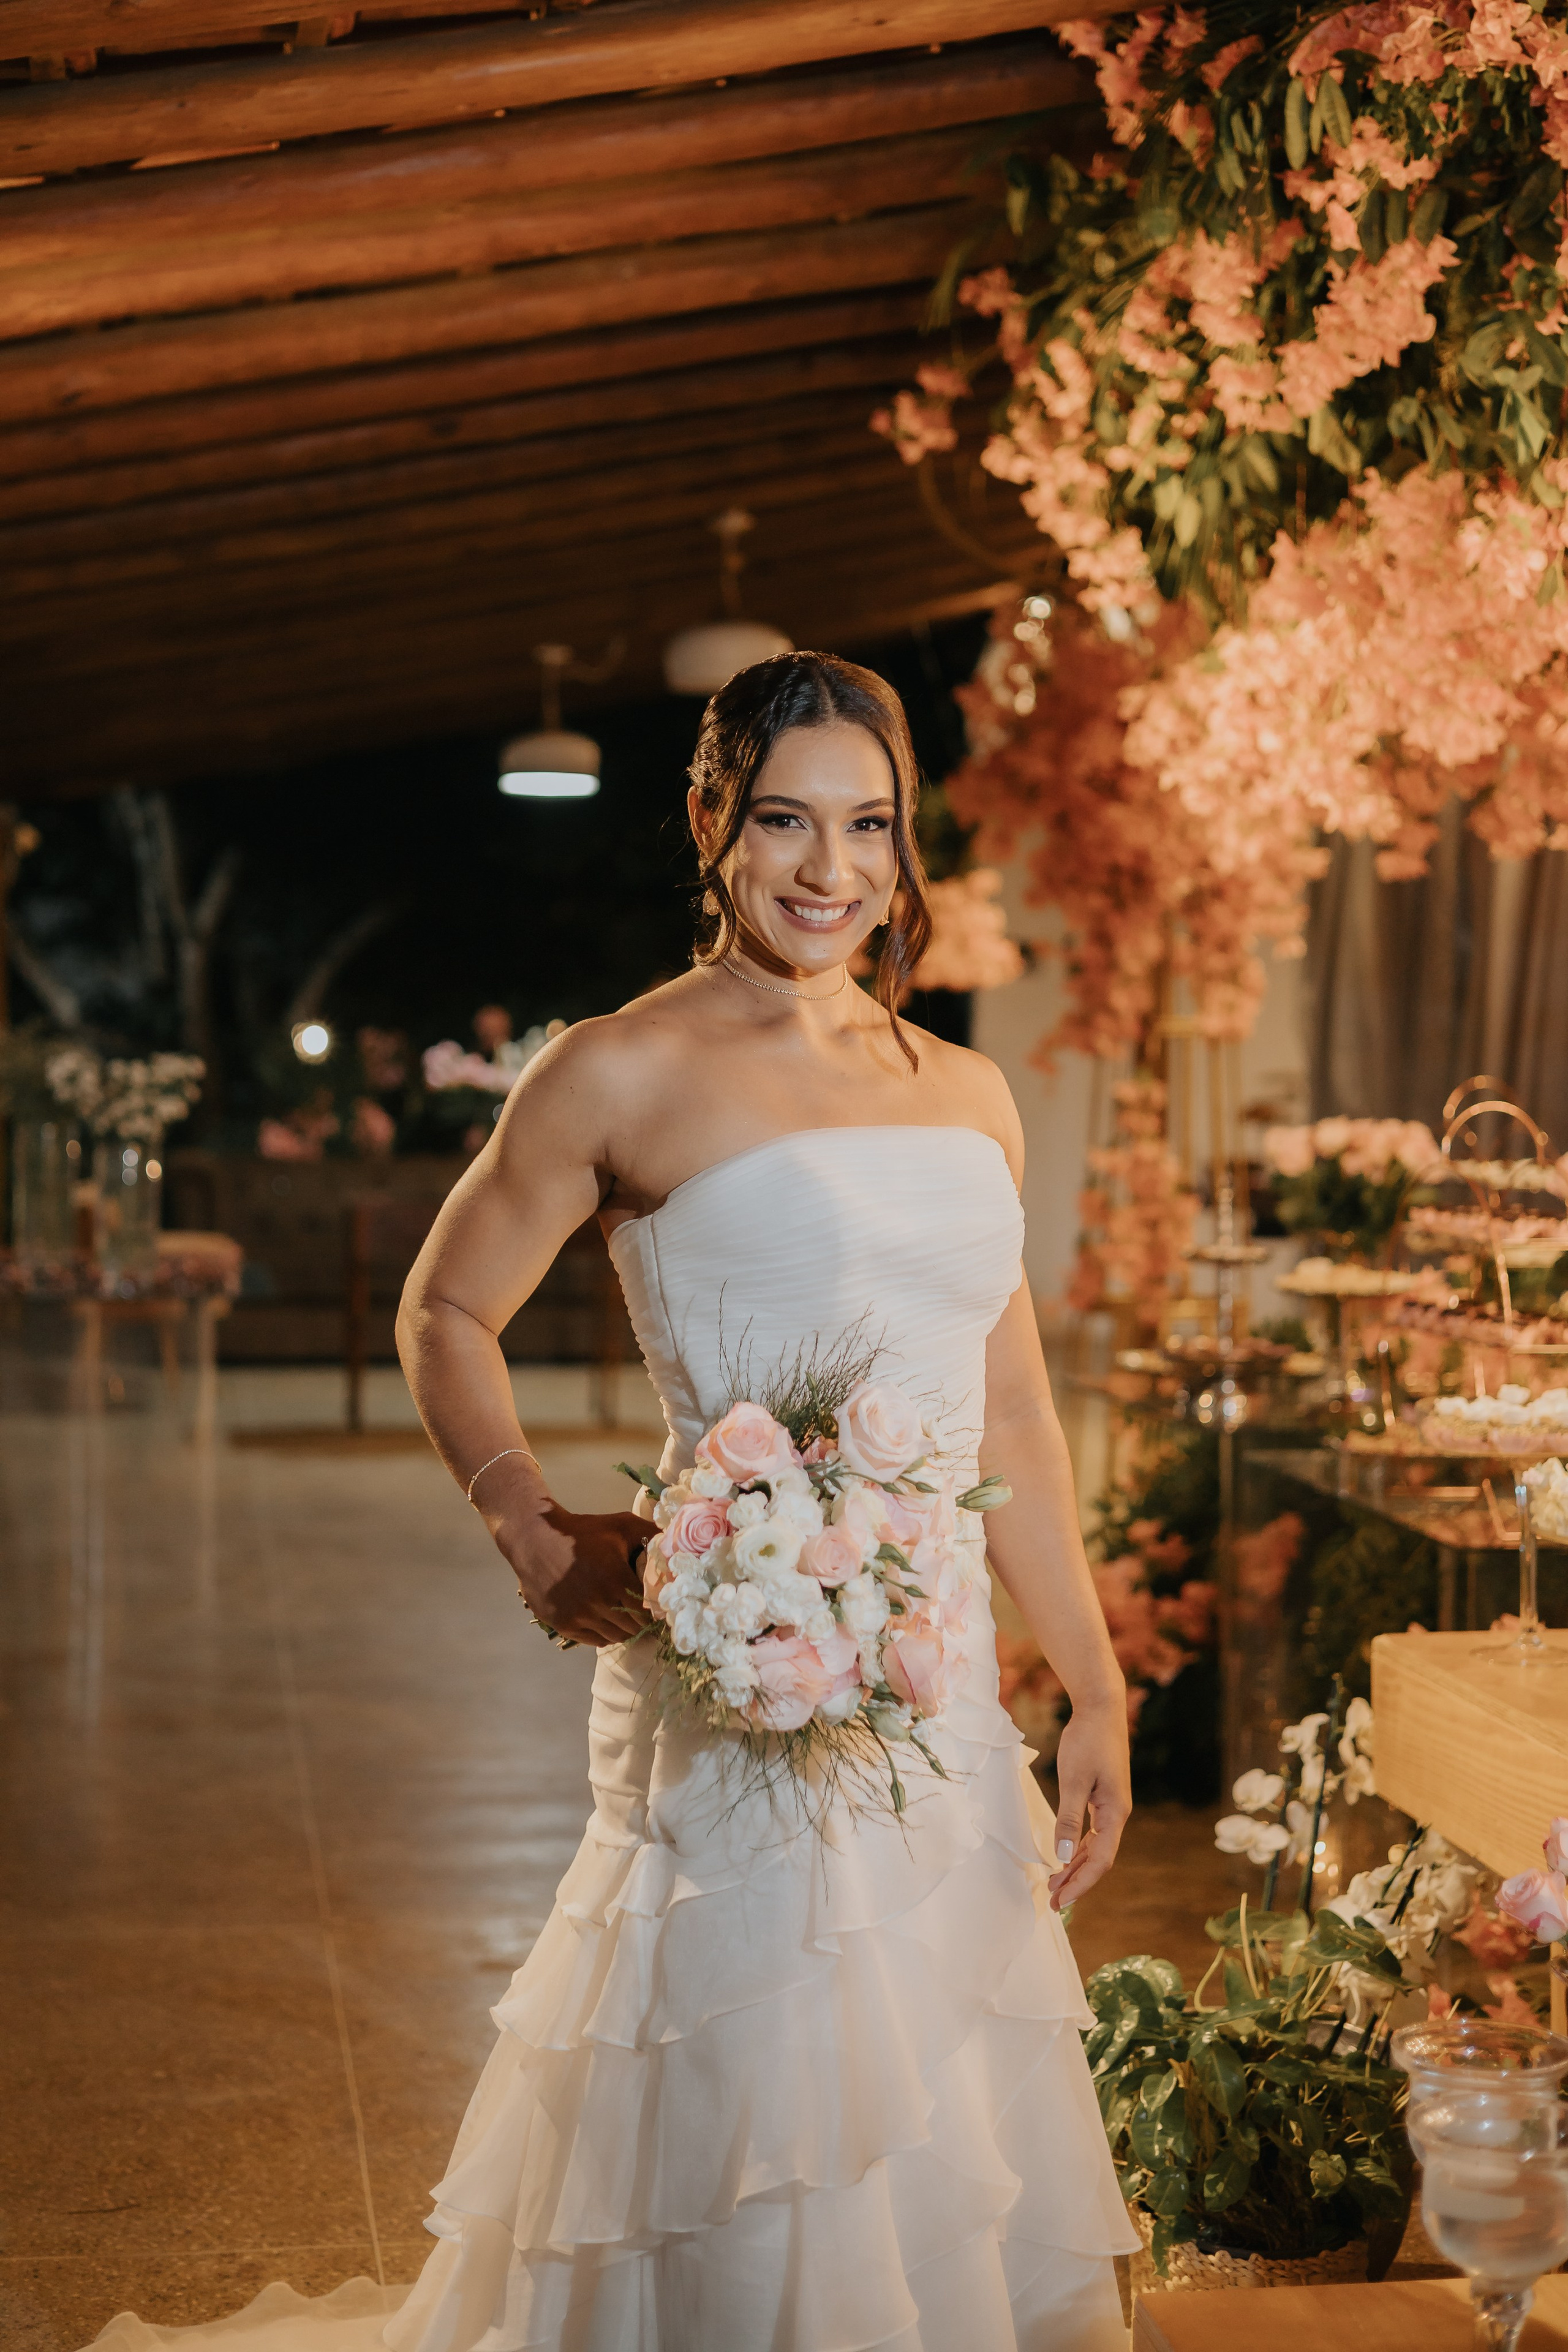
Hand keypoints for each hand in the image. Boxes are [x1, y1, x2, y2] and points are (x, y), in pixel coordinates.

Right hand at [483, 1476, 652, 1645]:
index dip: (655, 1611)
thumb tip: (678, 1544)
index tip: (658, 1606)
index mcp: (616, 1579)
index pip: (647, 1612)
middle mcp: (598, 1603)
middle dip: (642, 1622)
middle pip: (633, 1628)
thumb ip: (652, 1533)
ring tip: (625, 1617)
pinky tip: (605, 1619)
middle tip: (644, 1613)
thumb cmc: (583, 1531)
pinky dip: (603, 1634)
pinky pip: (593, 1640)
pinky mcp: (562, 1624)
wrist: (536, 1538)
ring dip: (623, 1629)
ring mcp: (578, 1616)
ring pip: (614, 1637)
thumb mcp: (621, 1525)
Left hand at [1047, 1696, 1130, 1911]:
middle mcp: (1117, 1814)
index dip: (1080, 1884)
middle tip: (1052, 1901)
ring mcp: (1112, 1806)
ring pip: (1096, 1847)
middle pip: (1099, 1859)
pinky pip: (1093, 1832)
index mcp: (1115, 1814)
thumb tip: (1061, 1857)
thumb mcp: (1074, 1780)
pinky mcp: (1103, 1797)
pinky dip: (1078, 1848)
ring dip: (1076, 1866)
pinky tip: (1066, 1856)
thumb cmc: (1087, 1740)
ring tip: (1055, 1884)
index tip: (1060, 1900)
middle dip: (1077, 1881)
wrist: (1101, 1708)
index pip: (1100, 1861)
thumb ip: (1068, 1819)